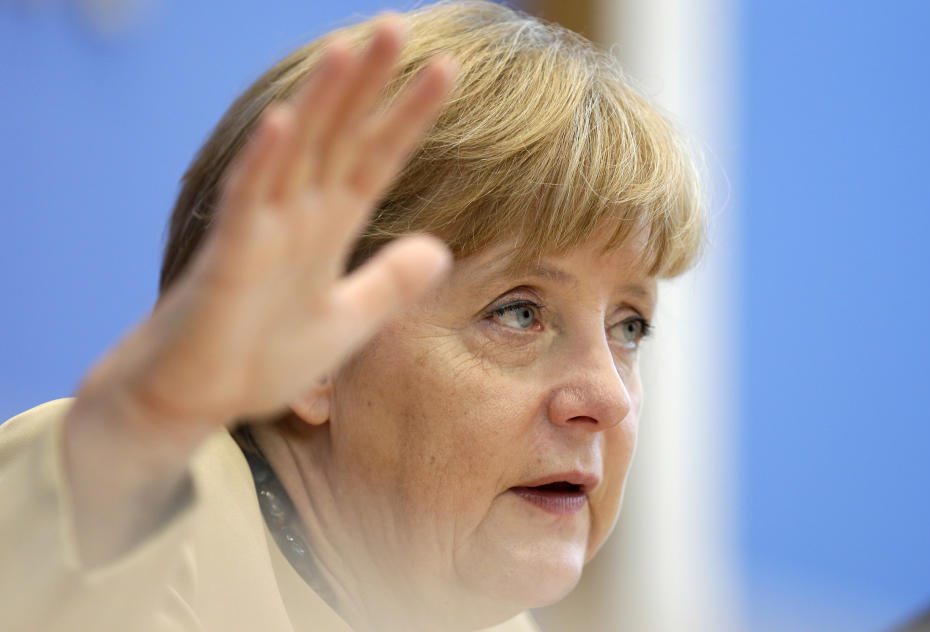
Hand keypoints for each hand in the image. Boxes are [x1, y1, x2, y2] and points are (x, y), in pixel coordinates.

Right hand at [63, 18, 454, 562]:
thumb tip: (442, 248)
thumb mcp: (348, 323)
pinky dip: (264, 163)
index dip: (408, 116)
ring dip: (322, 102)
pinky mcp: (227, 260)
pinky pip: (246, 203)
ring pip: (296, 154)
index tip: (445, 71)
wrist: (195, 401)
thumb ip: (390, 284)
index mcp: (327, 229)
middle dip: (369, 84)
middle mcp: (296, 218)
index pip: (376, 159)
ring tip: (351, 49)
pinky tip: (285, 123)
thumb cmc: (261, 357)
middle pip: (338, 138)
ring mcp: (260, 233)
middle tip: (398, 26)